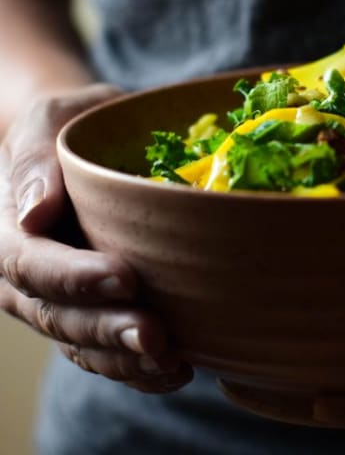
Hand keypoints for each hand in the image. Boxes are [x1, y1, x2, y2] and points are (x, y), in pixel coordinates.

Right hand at [0, 85, 192, 392]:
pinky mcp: (94, 315)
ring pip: (83, 345)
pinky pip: (107, 354)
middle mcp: (30, 278)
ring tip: (172, 364)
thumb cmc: (71, 129)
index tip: (126, 277)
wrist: (84, 153)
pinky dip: (139, 370)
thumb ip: (36, 159)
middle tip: (156, 336)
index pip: (33, 265)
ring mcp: (61, 303)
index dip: (75, 278)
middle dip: (108, 329)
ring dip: (126, 360)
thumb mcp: (50, 124)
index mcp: (11, 232)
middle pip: (59, 316)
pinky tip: (176, 371)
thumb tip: (31, 213)